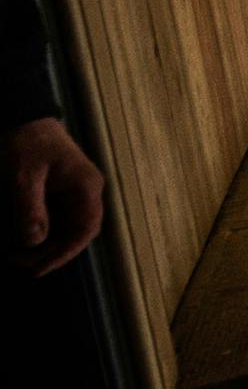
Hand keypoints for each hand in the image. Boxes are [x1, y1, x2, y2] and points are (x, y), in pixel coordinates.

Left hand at [12, 116, 101, 274]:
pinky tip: (26, 238)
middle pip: (79, 232)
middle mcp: (88, 190)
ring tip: (19, 255)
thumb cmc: (25, 142)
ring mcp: (79, 190)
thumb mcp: (23, 176)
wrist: (24, 119)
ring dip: (48, 245)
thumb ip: (30, 208)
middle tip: (21, 264)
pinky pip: (62, 218)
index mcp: (86, 186)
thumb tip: (34, 241)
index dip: (64, 253)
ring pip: (70, 227)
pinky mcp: (66, 190)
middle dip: (53, 252)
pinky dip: (46, 232)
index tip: (39, 269)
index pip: (85, 229)